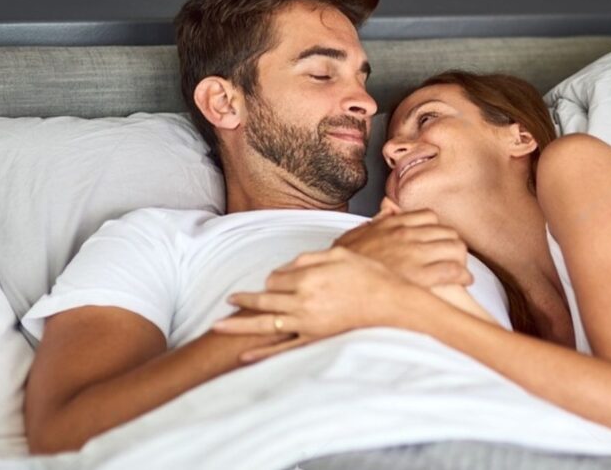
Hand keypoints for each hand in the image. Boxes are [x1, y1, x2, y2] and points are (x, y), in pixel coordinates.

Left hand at [212, 247, 414, 361]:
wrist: (391, 303)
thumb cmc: (369, 275)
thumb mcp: (339, 254)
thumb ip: (309, 258)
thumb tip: (285, 268)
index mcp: (308, 278)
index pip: (276, 278)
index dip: (274, 278)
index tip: (278, 279)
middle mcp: (303, 301)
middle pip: (264, 299)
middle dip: (244, 299)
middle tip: (229, 299)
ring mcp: (307, 323)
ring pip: (265, 324)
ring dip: (240, 325)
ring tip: (218, 325)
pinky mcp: (315, 340)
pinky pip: (284, 349)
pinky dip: (263, 353)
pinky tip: (245, 356)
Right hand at [330, 198, 471, 287]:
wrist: (338, 285)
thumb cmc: (342, 266)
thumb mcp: (353, 237)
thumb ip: (373, 222)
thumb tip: (386, 209)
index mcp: (392, 225)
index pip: (429, 216)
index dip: (436, 228)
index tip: (436, 239)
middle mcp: (408, 236)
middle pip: (447, 231)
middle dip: (452, 243)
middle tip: (451, 255)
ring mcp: (416, 255)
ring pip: (456, 247)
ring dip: (460, 258)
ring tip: (459, 267)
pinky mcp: (422, 277)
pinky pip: (454, 270)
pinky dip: (463, 275)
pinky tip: (464, 281)